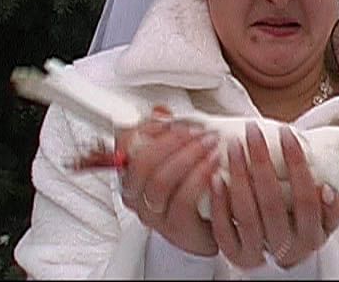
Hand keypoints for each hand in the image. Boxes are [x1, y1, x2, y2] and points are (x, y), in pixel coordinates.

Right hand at [117, 107, 221, 255]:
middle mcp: (138, 195)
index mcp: (132, 173)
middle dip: (173, 141)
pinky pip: (182, 201)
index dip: (145, 129)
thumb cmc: (194, 189)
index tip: (168, 119)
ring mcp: (155, 214)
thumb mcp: (178, 153)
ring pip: (160, 182)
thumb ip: (167, 132)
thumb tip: (161, 112)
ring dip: (189, 157)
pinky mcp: (177, 228)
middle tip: (198, 132)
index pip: (123, 146)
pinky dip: (200, 179)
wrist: (211, 227)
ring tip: (211, 145)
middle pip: (141, 164)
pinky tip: (214, 167)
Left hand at [208, 122, 338, 269]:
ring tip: (234, 146)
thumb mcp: (326, 218)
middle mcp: (286, 246)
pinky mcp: (235, 254)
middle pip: (272, 203)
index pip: (306, 198)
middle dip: (262, 162)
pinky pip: (223, 230)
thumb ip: (333, 206)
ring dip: (239, 177)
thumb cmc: (303, 224)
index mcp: (311, 235)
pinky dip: (219, 203)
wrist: (283, 253)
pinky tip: (216, 177)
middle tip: (253, 132)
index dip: (297, 165)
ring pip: (246, 214)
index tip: (287, 134)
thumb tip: (326, 188)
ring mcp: (259, 252)